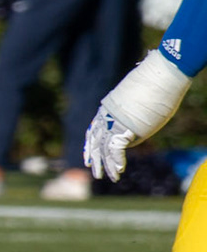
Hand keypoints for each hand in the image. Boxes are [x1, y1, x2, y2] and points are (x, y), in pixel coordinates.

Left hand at [84, 51, 193, 180]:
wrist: (162, 74)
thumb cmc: (156, 84)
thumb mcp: (139, 103)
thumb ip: (131, 116)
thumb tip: (132, 131)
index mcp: (108, 107)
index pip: (95, 128)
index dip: (91, 143)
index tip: (89, 155)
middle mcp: (107, 114)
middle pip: (95, 139)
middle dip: (95, 157)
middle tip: (94, 172)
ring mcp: (114, 120)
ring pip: (103, 147)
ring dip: (106, 164)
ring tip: (106, 177)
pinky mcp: (124, 125)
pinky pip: (115, 148)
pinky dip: (116, 161)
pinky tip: (118, 170)